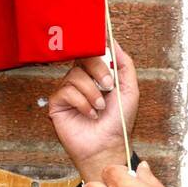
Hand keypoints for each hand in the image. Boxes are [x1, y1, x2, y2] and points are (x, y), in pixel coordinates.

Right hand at [47, 46, 138, 182]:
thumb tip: (113, 41)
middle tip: (109, 86)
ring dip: (92, 92)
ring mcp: (68, 90)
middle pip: (83, 57)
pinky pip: (66, 91)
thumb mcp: (130, 90)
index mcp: (97, 75)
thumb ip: (125, 64)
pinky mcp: (57, 103)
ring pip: (75, 75)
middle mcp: (82, 80)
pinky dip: (82, 103)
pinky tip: (89, 114)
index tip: (106, 52)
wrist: (108, 145)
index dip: (98, 49)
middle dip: (99, 70)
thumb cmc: (119, 122)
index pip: (93, 51)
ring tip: (100, 108)